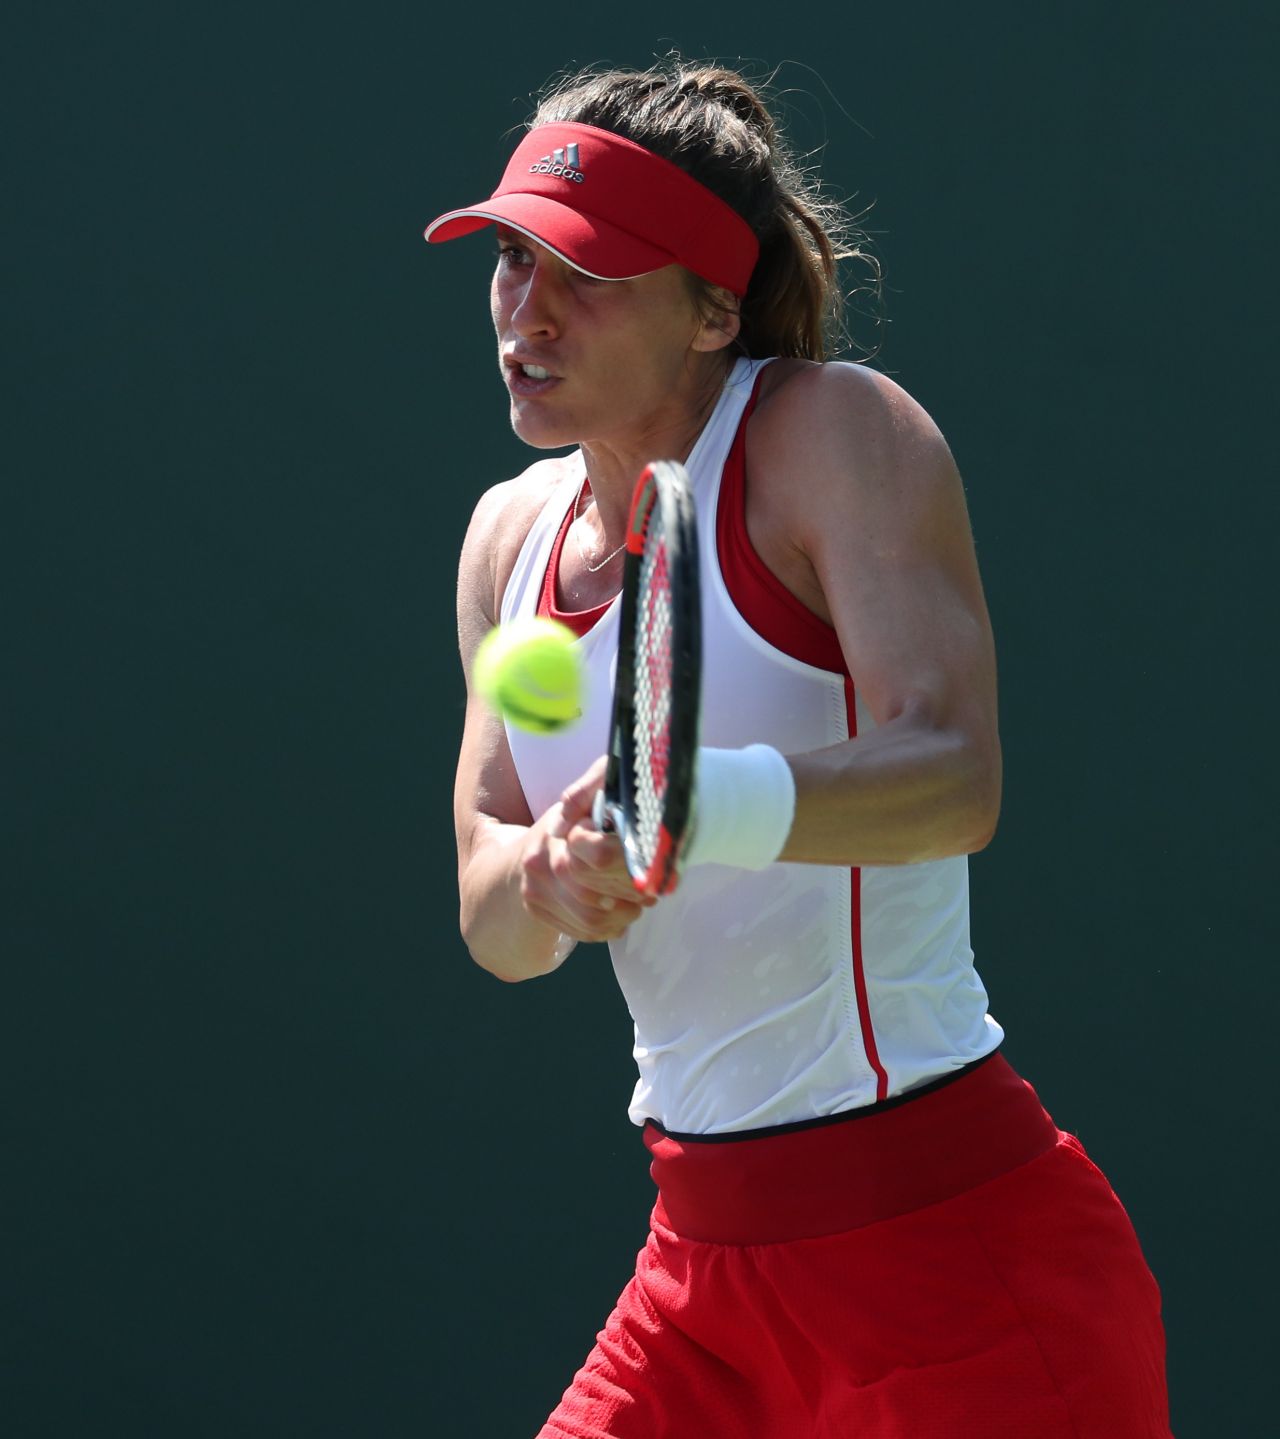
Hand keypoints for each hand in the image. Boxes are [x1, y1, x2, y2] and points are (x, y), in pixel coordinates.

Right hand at [519, 757, 655, 942]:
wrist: (534, 844)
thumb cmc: (576, 817)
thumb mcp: (592, 791)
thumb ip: (589, 791)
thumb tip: (585, 808)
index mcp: (556, 832)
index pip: (601, 856)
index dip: (631, 863)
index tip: (648, 861)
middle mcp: (538, 864)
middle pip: (595, 896)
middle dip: (630, 896)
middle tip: (651, 889)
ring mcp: (535, 891)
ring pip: (590, 919)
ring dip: (624, 916)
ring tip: (639, 902)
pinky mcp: (538, 911)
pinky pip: (581, 932)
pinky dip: (609, 928)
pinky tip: (622, 915)